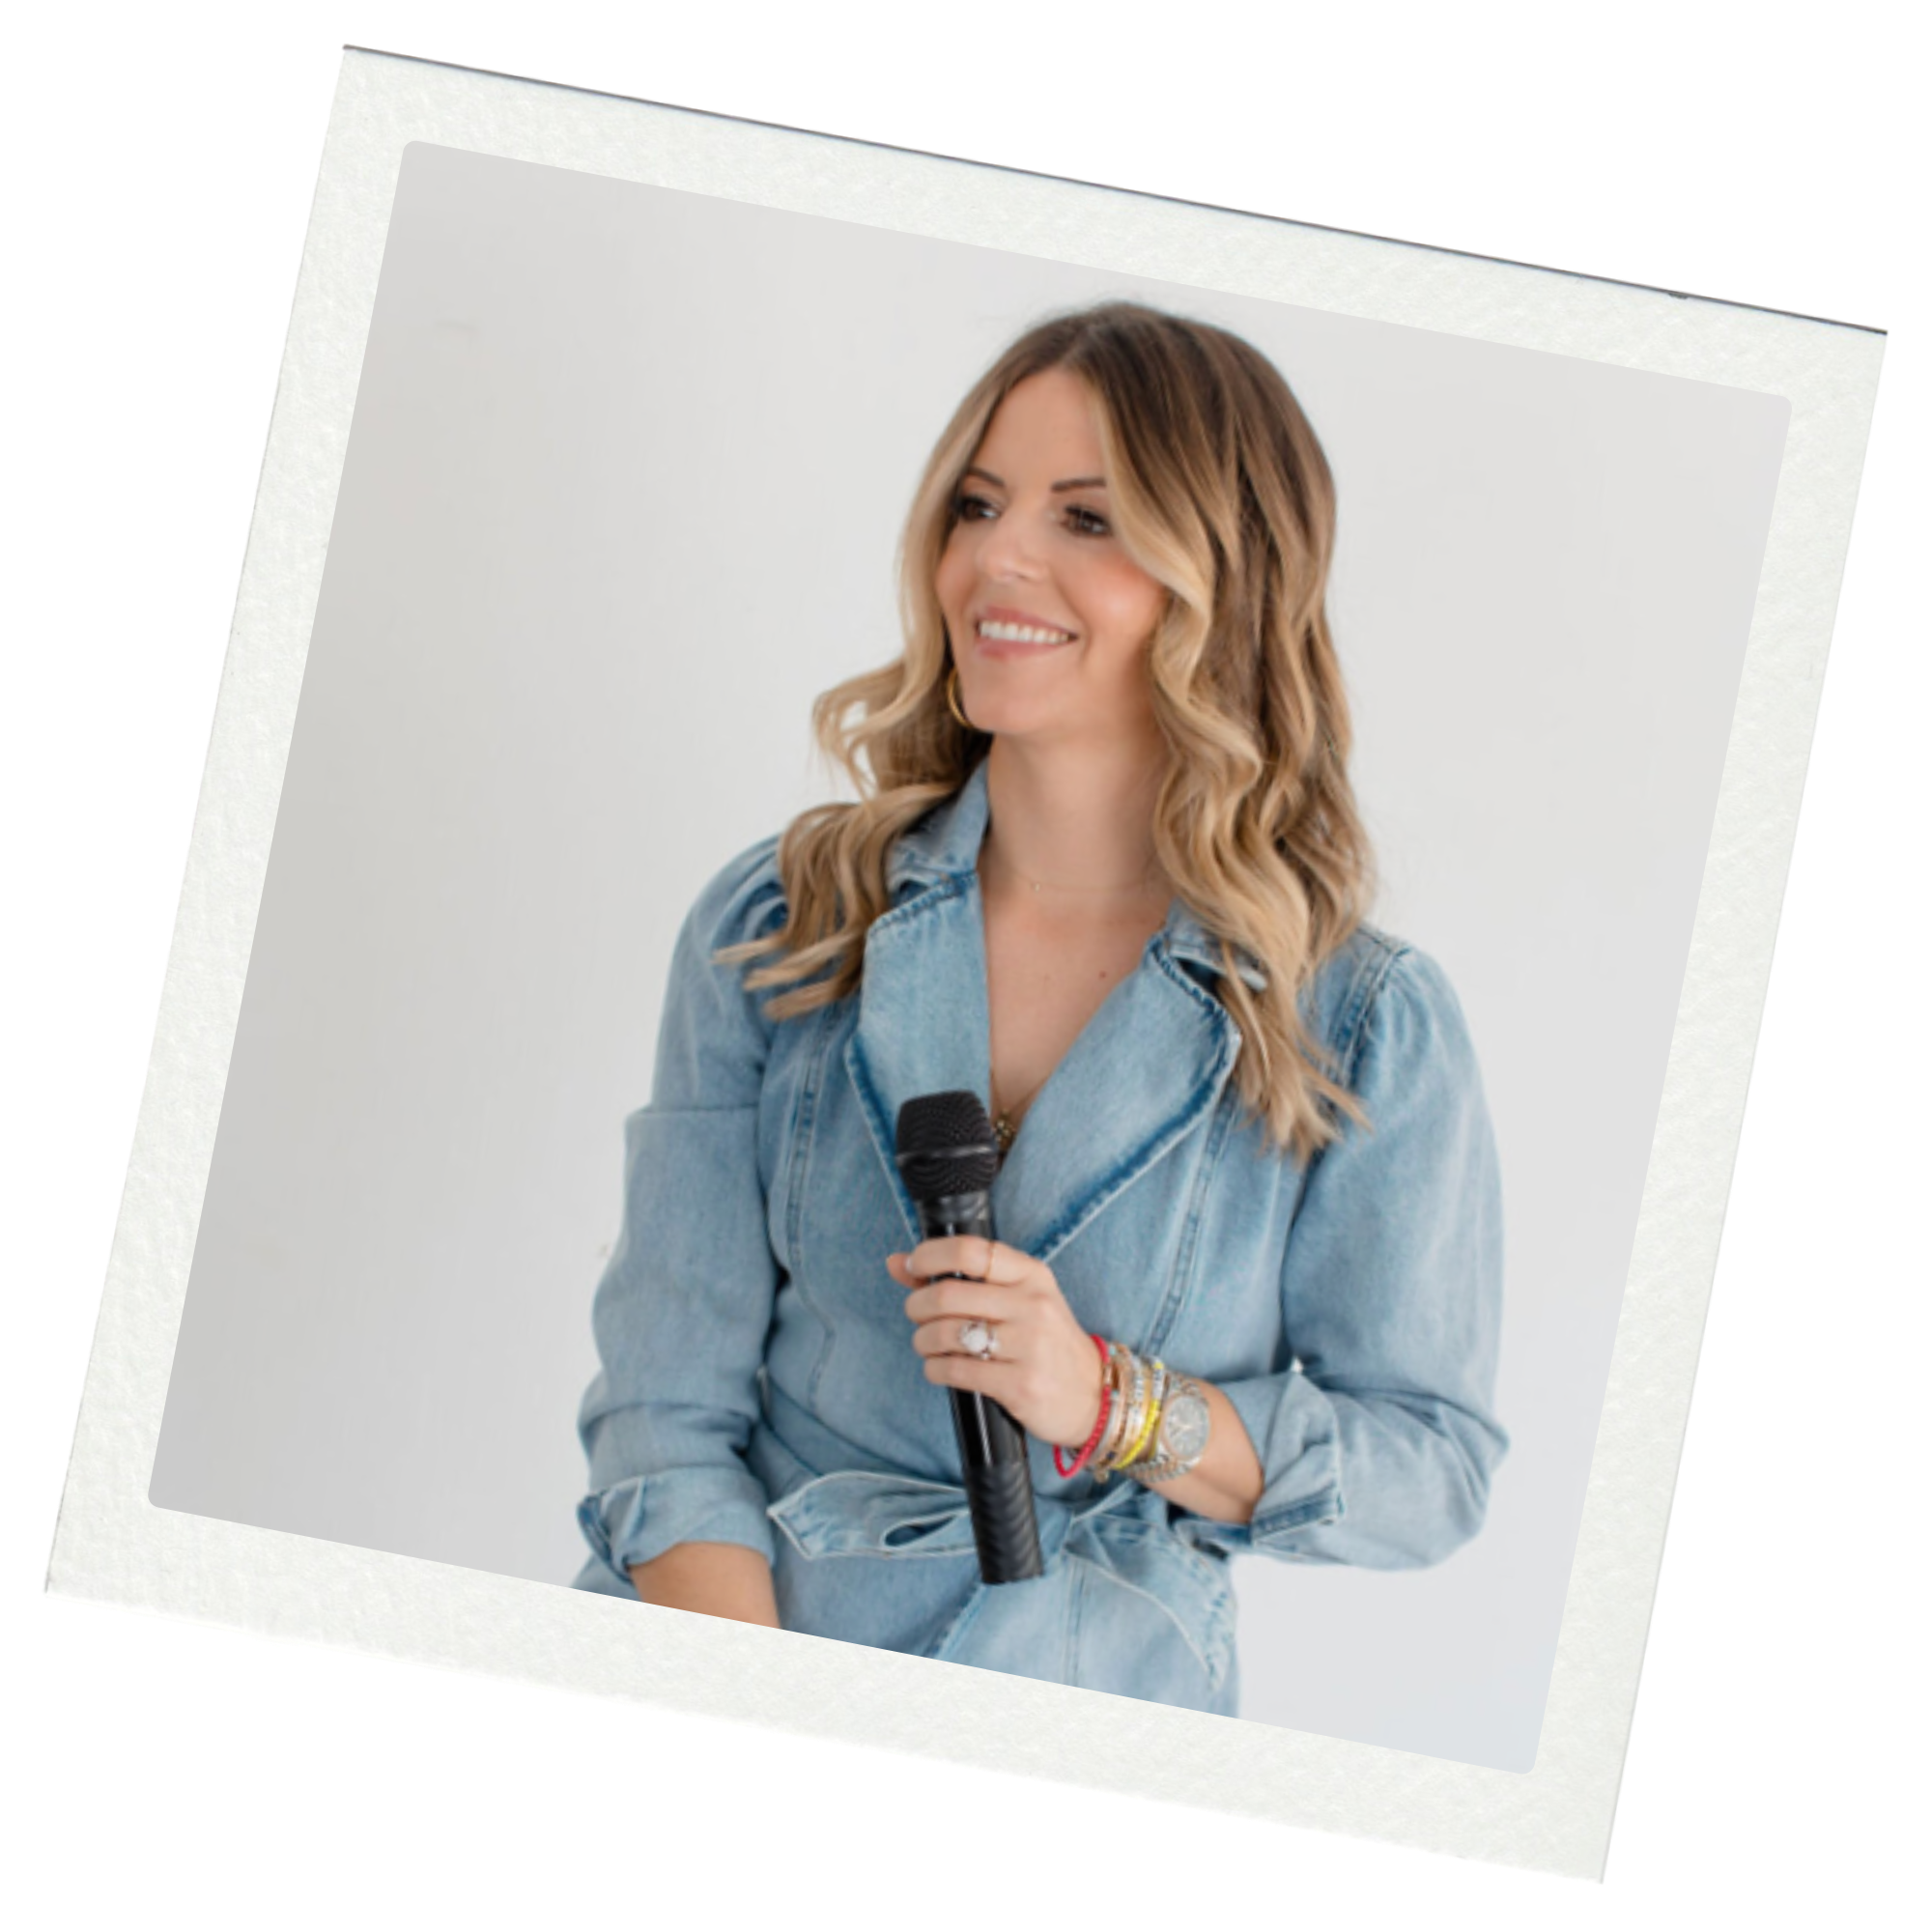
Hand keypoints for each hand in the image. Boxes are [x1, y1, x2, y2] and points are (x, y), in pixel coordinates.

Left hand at [887, 1237, 1104, 1449]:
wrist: (1094, 1395)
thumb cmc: (1046, 1342)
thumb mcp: (1017, 1299)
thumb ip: (960, 1278)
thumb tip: (897, 1262)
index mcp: (1032, 1276)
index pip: (971, 1250)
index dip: (930, 1255)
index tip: (913, 1266)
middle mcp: (1032, 1305)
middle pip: (948, 1294)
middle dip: (917, 1306)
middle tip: (917, 1315)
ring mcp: (1028, 1346)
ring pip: (946, 1333)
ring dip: (923, 1340)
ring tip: (928, 1344)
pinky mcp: (1020, 1385)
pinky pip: (955, 1370)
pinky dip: (935, 1369)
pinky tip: (940, 1368)